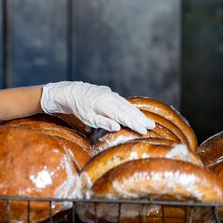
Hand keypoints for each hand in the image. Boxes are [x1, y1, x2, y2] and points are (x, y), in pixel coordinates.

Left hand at [40, 81, 154, 133]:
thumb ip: (102, 122)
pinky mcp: (108, 93)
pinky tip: (134, 111)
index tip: (145, 130)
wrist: (69, 92)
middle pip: (129, 110)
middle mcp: (111, 98)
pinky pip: (122, 101)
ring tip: (146, 120)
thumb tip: (117, 126)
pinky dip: (130, 107)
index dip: (135, 124)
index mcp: (106, 105)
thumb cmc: (78, 108)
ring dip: (137, 113)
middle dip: (141, 118)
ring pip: (126, 105)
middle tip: (152, 126)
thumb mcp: (87, 118)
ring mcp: (110, 94)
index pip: (124, 116)